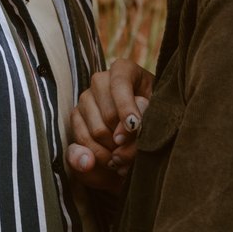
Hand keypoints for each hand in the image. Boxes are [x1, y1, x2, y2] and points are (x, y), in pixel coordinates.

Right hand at [66, 60, 154, 189]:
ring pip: (96, 130)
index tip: (135, 127)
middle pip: (108, 113)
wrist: (142, 133)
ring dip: (113, 151)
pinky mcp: (76, 117)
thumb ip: (142, 126)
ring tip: (127, 157)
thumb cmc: (154, 120)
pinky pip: (82, 142)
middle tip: (136, 151)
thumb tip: (118, 141)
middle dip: (123, 137)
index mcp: (124, 70)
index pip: (120, 82)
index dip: (126, 106)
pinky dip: (98, 157)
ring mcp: (86, 99)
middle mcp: (101, 81)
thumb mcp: (156, 118)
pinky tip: (112, 161)